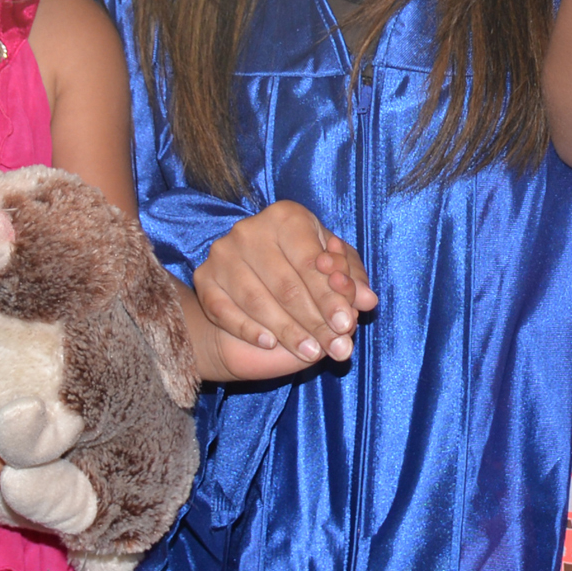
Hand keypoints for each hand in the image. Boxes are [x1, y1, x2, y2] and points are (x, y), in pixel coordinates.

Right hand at [194, 201, 378, 365]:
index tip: (346, 324)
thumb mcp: (332, 264)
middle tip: (335, 348)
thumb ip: (351, 279)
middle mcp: (250, 229)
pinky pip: (224, 310)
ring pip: (257, 300)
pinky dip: (247, 329)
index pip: (311, 262)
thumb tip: (367, 300)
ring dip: (287, 331)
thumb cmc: (301, 263)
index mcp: (286, 217)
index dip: (330, 296)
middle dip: (314, 321)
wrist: (250, 273)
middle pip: (286, 285)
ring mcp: (223, 253)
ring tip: (311, 353)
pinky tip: (269, 343)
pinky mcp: (204, 277)